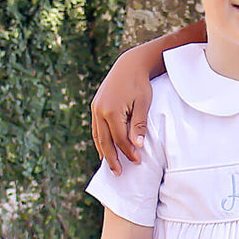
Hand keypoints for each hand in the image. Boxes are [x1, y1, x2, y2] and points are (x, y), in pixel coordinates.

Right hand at [91, 47, 152, 174]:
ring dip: (104, 151)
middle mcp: (99, 110)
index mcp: (111, 111)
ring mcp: (95, 108)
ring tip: (110, 165)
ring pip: (97, 136)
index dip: (128, 152)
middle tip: (119, 173)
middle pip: (105, 141)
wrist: (129, 65)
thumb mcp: (143, 104)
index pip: (120, 138)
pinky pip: (96, 128)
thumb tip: (137, 145)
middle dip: (112, 158)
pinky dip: (100, 140)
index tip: (137, 161)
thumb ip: (139, 125)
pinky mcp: (96, 106)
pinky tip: (105, 149)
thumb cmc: (140, 84)